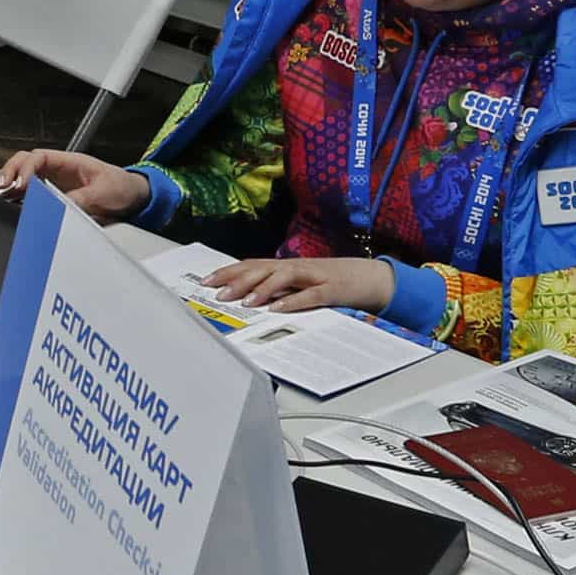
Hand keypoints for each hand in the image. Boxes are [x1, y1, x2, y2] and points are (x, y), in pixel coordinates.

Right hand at [0, 147, 148, 221]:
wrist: (133, 198)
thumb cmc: (122, 188)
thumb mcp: (103, 193)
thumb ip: (80, 199)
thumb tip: (57, 205)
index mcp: (70, 161)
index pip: (39, 157)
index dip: (27, 169)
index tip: (22, 185)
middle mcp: (58, 169)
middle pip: (25, 162)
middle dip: (10, 171)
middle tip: (1, 186)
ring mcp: (55, 182)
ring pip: (24, 176)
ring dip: (10, 183)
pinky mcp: (55, 196)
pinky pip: (32, 194)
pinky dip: (18, 197)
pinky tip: (10, 204)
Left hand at [203, 257, 394, 313]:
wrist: (370, 277)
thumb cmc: (330, 283)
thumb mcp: (299, 284)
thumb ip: (276, 288)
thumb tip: (245, 297)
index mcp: (286, 266)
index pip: (251, 264)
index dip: (228, 271)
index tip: (206, 281)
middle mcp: (297, 267)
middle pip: (263, 268)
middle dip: (239, 280)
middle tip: (219, 293)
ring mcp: (315, 277)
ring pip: (284, 277)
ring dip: (263, 289)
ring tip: (247, 302)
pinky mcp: (332, 290)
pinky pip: (310, 295)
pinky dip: (293, 301)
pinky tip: (278, 309)